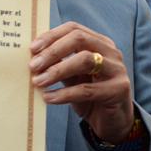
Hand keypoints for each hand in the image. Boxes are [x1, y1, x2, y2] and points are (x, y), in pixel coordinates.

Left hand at [30, 22, 133, 141]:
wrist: (112, 120)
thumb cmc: (89, 94)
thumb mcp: (72, 76)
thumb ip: (59, 64)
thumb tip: (33, 57)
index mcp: (99, 42)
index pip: (74, 29)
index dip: (51, 36)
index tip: (32, 49)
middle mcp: (110, 52)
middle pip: (79, 40)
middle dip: (53, 51)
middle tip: (33, 66)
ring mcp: (117, 69)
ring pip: (85, 61)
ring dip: (57, 70)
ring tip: (38, 81)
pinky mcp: (118, 90)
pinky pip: (87, 89)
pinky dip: (64, 93)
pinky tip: (49, 98)